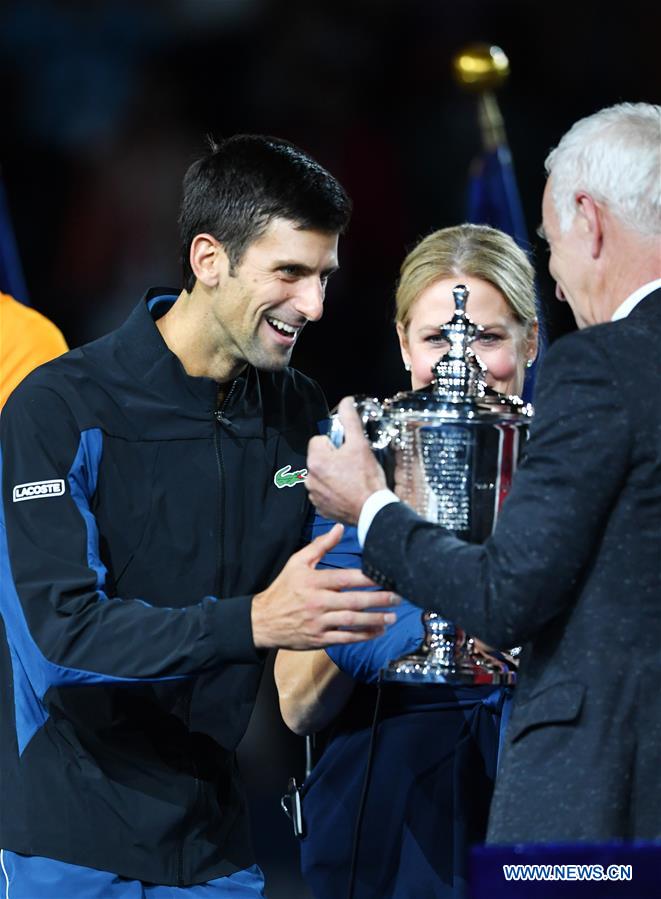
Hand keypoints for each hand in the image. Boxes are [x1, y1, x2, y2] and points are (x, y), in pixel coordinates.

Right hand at [252, 523, 397, 648]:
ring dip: (375, 619)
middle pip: (354, 601)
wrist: (263, 620)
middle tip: (398, 596)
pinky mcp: (320, 639)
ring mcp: (319, 622)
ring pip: (352, 621)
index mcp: (313, 581)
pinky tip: (378, 631)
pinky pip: (346, 638)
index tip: (385, 575)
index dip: (367, 578)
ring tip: (392, 616)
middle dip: (379, 599)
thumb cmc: (282, 588)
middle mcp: (317, 602)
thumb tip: (339, 527)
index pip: (345, 578)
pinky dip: (363, 635)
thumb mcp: (297, 562)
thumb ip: (320, 546)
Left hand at [306, 396, 386, 523]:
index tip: (346, 450)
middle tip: (351, 465)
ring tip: (350, 479)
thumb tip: (346, 402)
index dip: (334, 443)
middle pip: (319, 459)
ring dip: (332, 475)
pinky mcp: (320, 508)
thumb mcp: (360, 444)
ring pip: (321, 476)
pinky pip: (324, 493)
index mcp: (316, 460)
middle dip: (333, 459)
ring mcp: (314, 495)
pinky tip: (347, 492)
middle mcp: (310, 478)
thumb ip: (350, 420)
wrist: (372, 509)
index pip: (318, 441)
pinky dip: (333, 491)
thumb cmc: (366, 478)